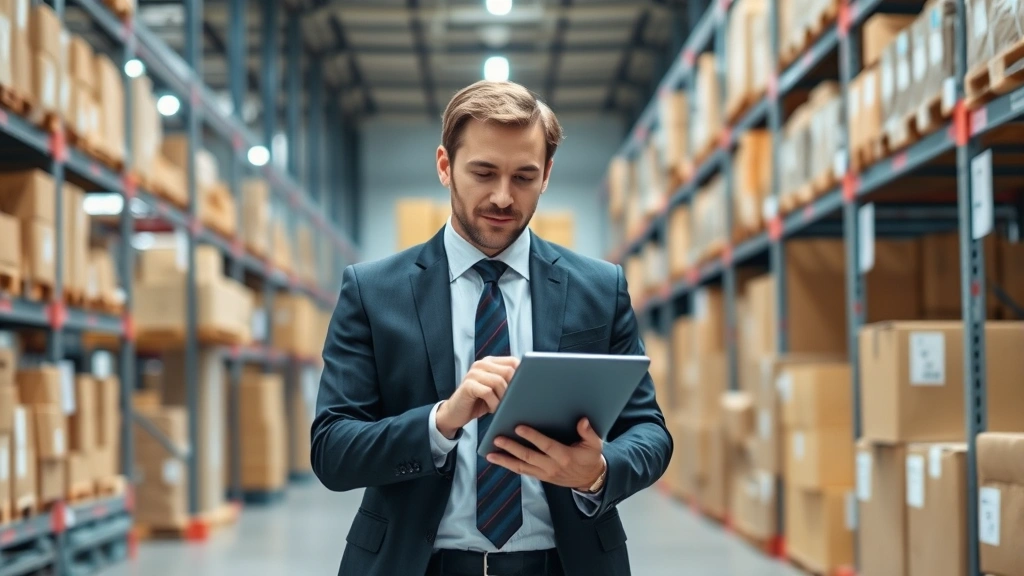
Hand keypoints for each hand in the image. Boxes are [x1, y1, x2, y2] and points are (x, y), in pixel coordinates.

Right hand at [435, 356, 518, 438]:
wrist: (455, 413)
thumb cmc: (479, 402)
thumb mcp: (496, 391)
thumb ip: (508, 383)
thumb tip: (531, 384)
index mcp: (490, 362)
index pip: (514, 362)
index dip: (522, 375)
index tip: (525, 390)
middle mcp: (481, 364)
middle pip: (508, 371)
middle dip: (513, 389)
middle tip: (512, 402)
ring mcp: (473, 373)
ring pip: (499, 382)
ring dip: (503, 398)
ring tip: (501, 407)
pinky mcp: (468, 385)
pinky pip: (488, 392)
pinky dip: (494, 403)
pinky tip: (492, 409)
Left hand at [485, 418, 605, 491]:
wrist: (590, 480)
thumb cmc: (591, 458)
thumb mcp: (595, 445)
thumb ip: (588, 432)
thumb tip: (582, 421)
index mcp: (564, 456)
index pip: (545, 445)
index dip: (532, 437)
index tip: (519, 428)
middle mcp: (552, 466)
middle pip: (528, 457)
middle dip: (511, 448)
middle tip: (497, 439)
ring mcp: (545, 474)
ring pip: (521, 467)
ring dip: (505, 461)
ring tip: (490, 455)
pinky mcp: (541, 477)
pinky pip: (523, 472)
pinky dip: (510, 466)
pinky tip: (499, 460)